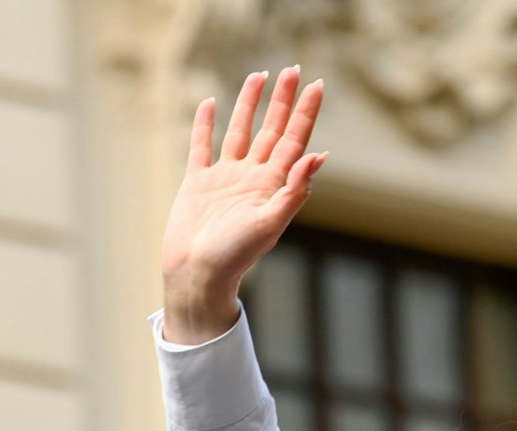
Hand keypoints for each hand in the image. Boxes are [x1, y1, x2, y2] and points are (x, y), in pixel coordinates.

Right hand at [160, 67, 328, 343]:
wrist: (197, 274)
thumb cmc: (235, 256)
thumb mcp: (270, 224)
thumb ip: (294, 191)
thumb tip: (319, 156)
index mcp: (273, 186)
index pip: (295, 141)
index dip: (305, 113)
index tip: (316, 85)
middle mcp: (253, 178)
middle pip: (272, 130)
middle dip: (283, 101)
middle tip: (293, 69)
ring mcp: (225, 178)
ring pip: (240, 131)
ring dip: (250, 104)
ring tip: (259, 76)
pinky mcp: (198, 182)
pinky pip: (203, 146)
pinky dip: (205, 124)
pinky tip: (209, 102)